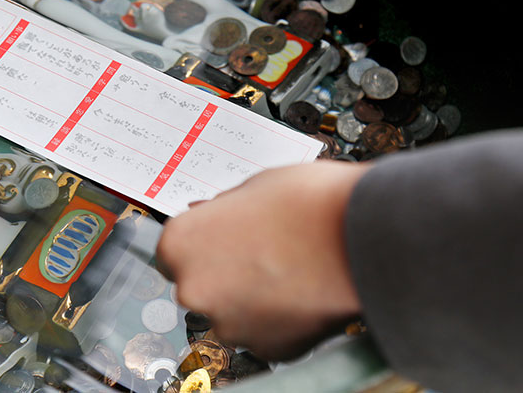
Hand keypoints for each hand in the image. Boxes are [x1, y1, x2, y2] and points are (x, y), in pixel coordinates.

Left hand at [156, 160, 368, 359]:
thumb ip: (218, 211)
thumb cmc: (308, 203)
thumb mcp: (250, 188)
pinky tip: (302, 291)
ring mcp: (229, 325)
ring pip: (232, 312)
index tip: (220, 242)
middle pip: (199, 285)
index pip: (171, 253)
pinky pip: (265, 332)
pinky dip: (279, 318)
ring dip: (252, 297)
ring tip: (289, 268)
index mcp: (179, 245)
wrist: (365, 236)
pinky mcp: (268, 349)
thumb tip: (207, 215)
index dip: (200, 246)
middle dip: (225, 272)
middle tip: (262, 251)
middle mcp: (194, 291)